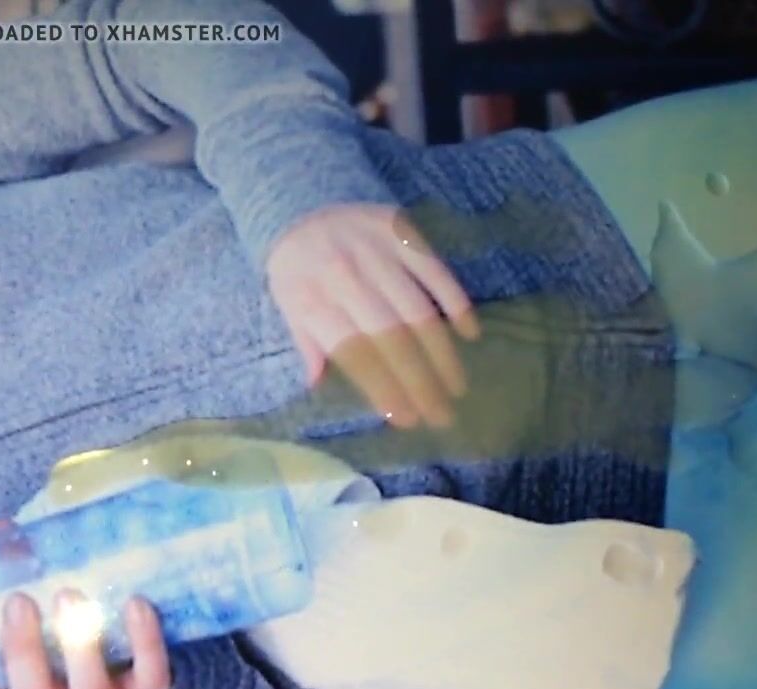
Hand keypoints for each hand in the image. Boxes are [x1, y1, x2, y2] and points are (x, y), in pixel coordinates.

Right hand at [0, 591, 169, 688]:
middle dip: (25, 652)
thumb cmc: (60, 650)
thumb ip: (15, 583)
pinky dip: (145, 642)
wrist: (126, 679)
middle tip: (18, 601)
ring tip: (69, 597)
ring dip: (81, 648)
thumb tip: (2, 531)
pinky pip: (152, 677)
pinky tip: (136, 604)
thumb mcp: (32, 631)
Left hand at [267, 204, 479, 427]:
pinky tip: (469, 332)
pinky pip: (434, 270)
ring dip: (441, 352)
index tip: (407, 418)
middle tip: (442, 414)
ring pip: (417, 310)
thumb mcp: (287, 306)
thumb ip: (307, 344)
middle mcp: (347, 277)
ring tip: (456, 385)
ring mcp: (377, 253)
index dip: (382, 387)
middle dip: (419, 381)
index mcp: (315, 301)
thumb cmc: (296, 267)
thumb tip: (318, 383)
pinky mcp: (400, 232)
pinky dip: (455, 300)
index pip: (355, 354)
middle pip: (390, 338)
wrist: (300, 202)